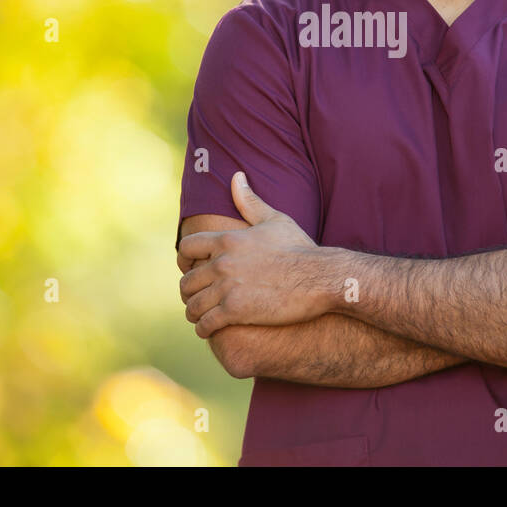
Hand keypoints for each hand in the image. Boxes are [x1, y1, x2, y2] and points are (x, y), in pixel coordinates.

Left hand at [178, 171, 330, 336]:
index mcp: (227, 240)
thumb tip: (236, 177)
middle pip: (186, 281)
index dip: (185, 260)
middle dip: (190, 292)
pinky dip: (204, 328)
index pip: (187, 248)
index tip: (192, 269)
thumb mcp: (275, 220)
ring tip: (202, 317)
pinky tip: (211, 329)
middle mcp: (222, 263)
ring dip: (195, 313)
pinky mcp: (235, 310)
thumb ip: (250, 201)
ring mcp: (227, 287)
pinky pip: (205, 323)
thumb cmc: (300, 248)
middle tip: (198, 298)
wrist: (321, 277)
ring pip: (193, 305)